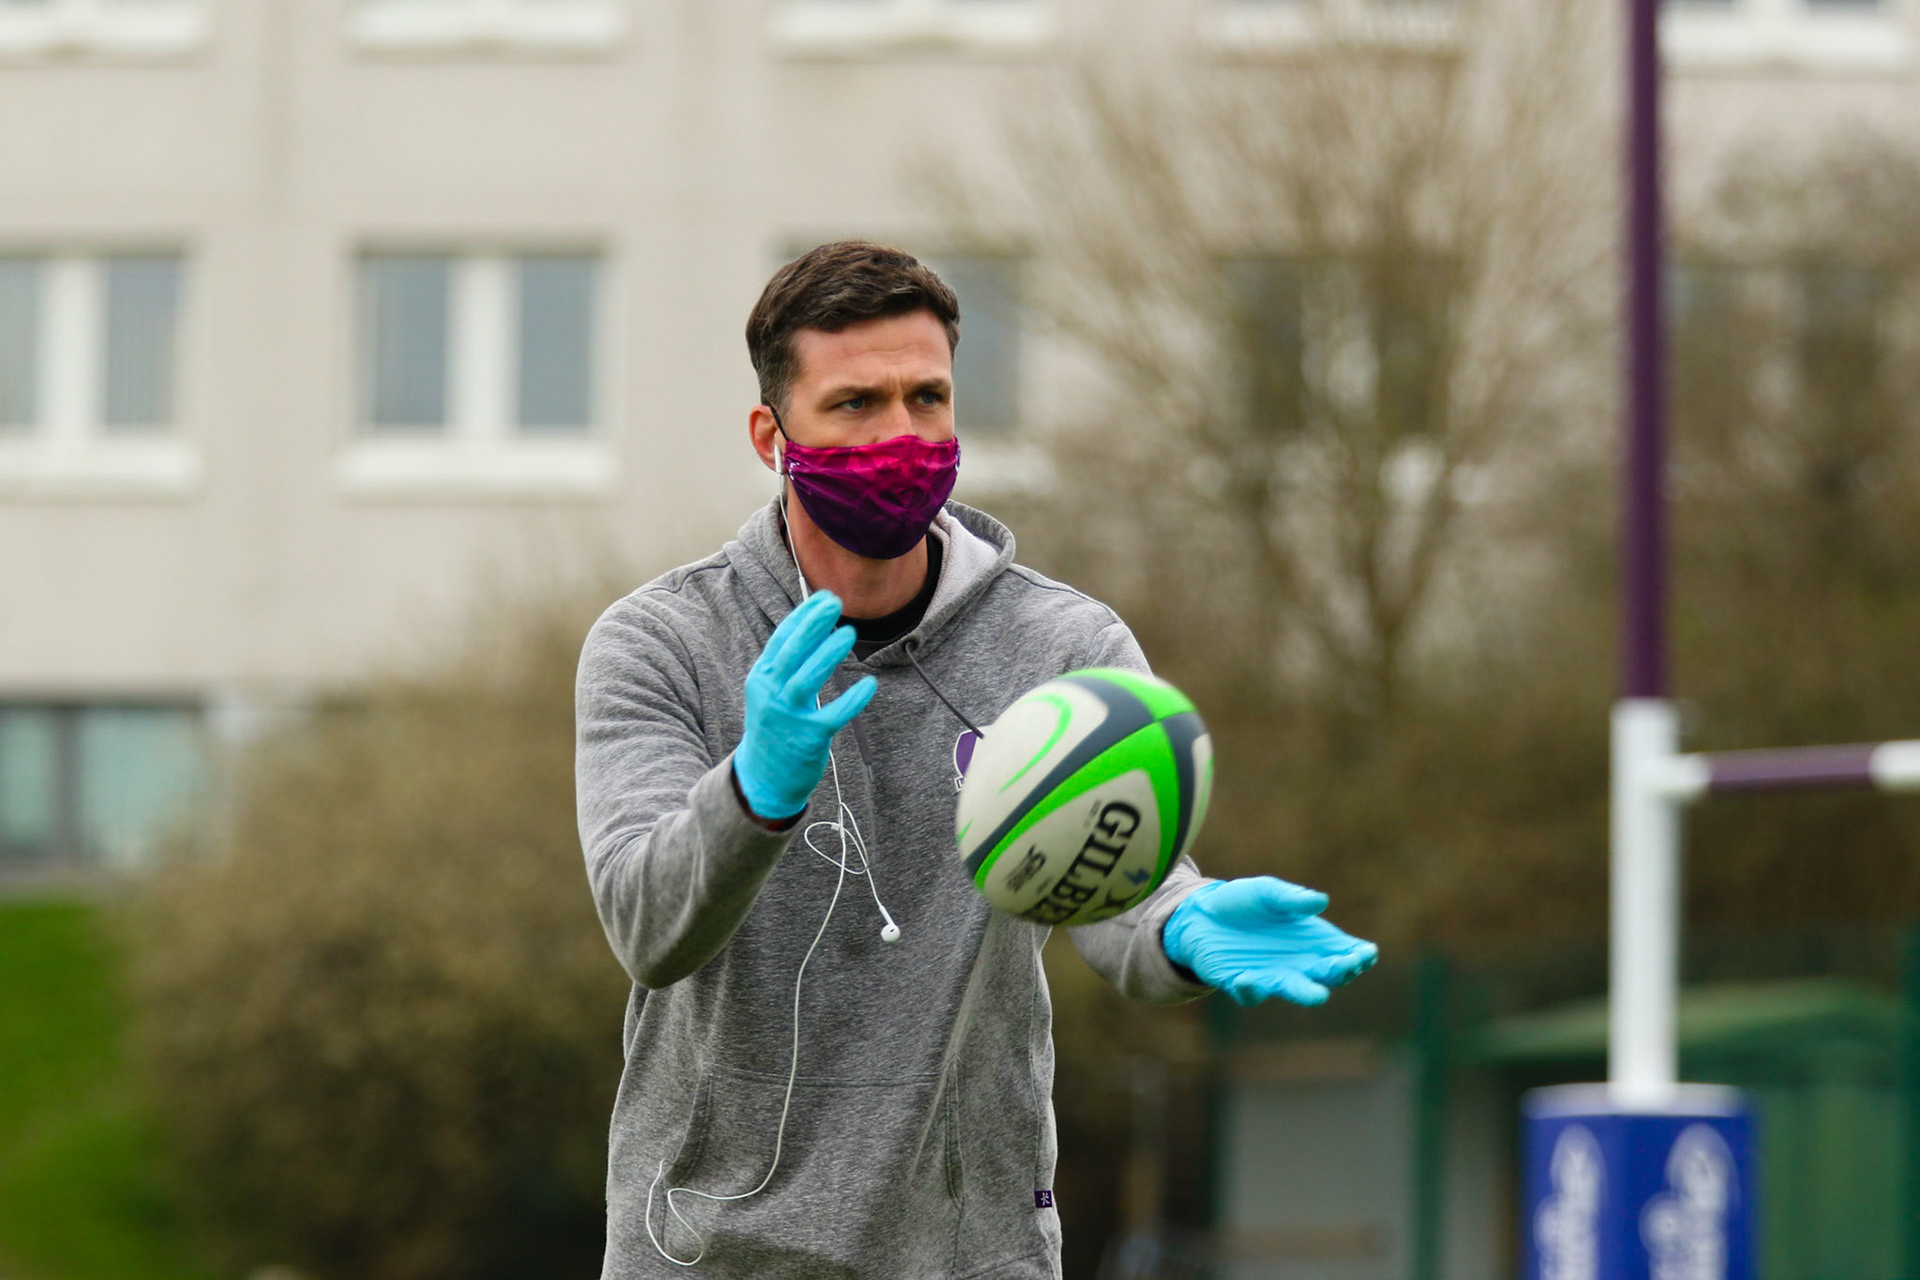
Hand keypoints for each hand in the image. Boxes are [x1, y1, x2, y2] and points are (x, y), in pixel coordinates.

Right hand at [732, 591, 877, 820]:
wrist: (764, 777)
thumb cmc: (775, 725)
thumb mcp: (771, 690)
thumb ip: (788, 662)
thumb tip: (816, 625)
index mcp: (761, 678)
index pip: (781, 640)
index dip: (803, 617)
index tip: (823, 597)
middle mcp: (770, 695)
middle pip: (791, 654)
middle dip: (813, 625)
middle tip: (835, 603)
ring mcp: (787, 717)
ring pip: (807, 680)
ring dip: (828, 654)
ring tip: (848, 634)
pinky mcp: (808, 738)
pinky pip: (833, 715)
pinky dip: (853, 700)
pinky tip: (870, 685)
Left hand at [1162, 877, 1377, 1006]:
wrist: (1200, 914)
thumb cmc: (1242, 902)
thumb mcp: (1266, 891)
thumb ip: (1290, 898)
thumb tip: (1320, 901)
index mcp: (1312, 939)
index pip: (1344, 952)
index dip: (1359, 955)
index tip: (1366, 953)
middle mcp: (1298, 963)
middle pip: (1328, 974)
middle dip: (1341, 971)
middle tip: (1346, 965)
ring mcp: (1272, 976)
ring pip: (1296, 990)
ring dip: (1306, 992)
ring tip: (1317, 995)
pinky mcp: (1243, 983)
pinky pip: (1250, 993)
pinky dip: (1250, 988)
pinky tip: (1247, 978)